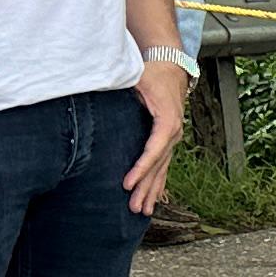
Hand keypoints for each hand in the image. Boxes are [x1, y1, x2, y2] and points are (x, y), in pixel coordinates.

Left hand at [128, 59, 188, 213]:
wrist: (170, 65)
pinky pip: (163, 165)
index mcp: (167, 120)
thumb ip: (125, 85)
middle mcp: (173, 132)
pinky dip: (158, 183)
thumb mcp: (138, 76)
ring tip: (143, 211)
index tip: (127, 184)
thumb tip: (102, 86)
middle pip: (159, 165)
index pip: (154, 149)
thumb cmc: (152, 71)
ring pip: (162, 169)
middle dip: (146, 188)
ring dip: (153, 191)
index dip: (141, 168)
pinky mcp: (167, 139)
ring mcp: (172, 137)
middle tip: (133, 207)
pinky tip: (154, 198)